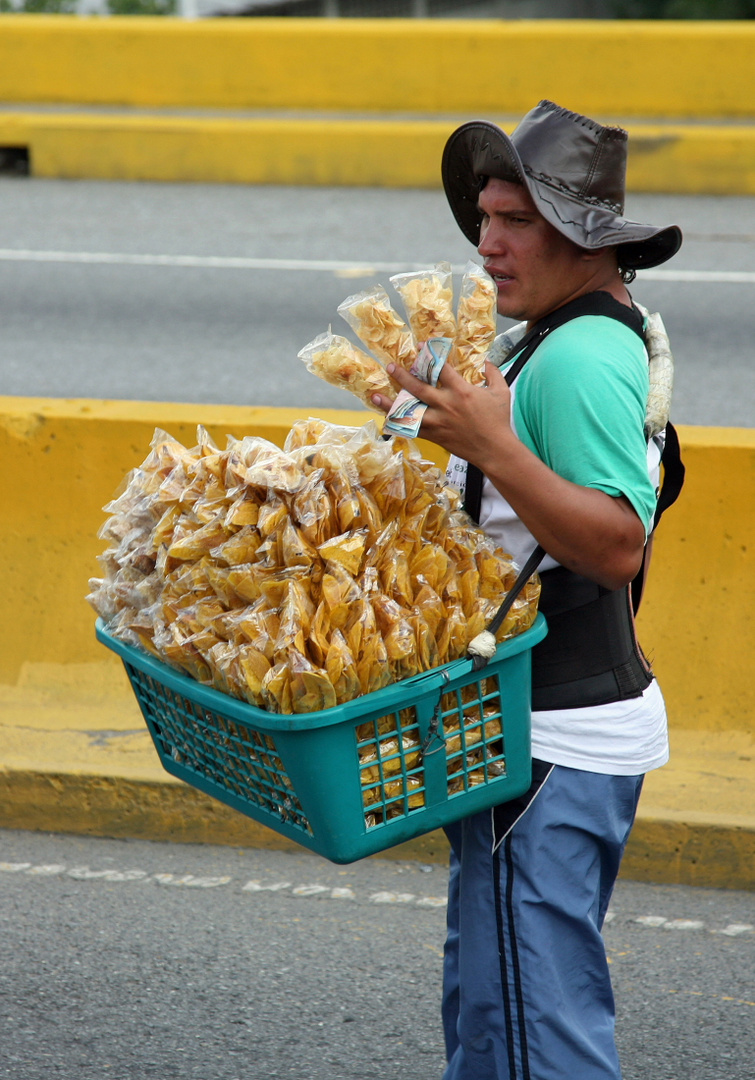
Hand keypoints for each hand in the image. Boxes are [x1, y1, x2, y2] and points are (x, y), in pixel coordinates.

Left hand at [372, 359, 514, 465]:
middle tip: (390, 367)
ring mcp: (439, 422)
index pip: (441, 368)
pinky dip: (399, 424)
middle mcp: (446, 405)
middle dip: (402, 376)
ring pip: (409, 411)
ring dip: (391, 404)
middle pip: (419, 388)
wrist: (495, 450)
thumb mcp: (501, 392)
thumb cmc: (499, 420)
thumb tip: (486, 362)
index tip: (419, 346)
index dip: (429, 355)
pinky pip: (413, 429)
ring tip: (375, 397)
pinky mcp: (435, 436)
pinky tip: (387, 419)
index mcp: (462, 391)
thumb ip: (493, 374)